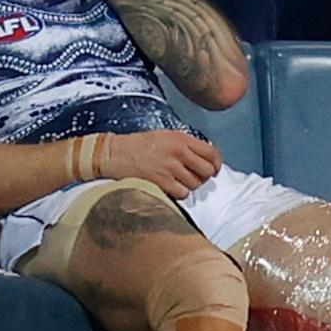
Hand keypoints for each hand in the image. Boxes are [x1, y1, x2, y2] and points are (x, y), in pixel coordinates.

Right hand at [102, 130, 222, 199]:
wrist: (114, 154)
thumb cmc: (137, 145)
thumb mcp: (164, 136)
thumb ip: (184, 145)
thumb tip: (203, 157)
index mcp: (181, 139)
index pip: (211, 152)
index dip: (216, 163)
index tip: (214, 169)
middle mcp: (179, 152)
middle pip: (207, 170)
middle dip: (204, 176)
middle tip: (196, 177)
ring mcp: (171, 168)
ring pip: (196, 184)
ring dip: (189, 185)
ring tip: (178, 181)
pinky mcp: (162, 182)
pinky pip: (183, 193)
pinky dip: (179, 193)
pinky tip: (170, 187)